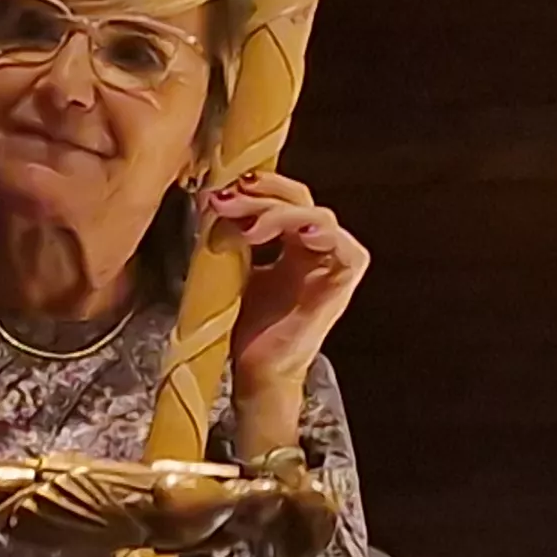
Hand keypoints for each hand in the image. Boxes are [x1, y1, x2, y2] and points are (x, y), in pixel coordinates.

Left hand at [205, 173, 366, 456]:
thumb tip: (212, 196)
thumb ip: (234, 233)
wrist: (258, 368)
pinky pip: (341, 243)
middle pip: (298, 198)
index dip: (253, 188)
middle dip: (260, 195)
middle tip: (227, 201)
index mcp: (293, 239)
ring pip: (315, 214)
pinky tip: (297, 232)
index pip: (281, 196)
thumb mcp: (235, 266)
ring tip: (249, 229)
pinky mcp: (344, 278)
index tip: (219, 191)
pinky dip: (319, 231)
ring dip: (280, 214)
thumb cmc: (248, 324)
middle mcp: (316, 244)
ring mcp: (334, 259)